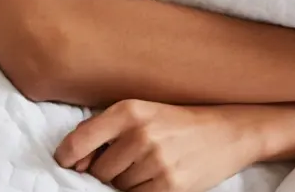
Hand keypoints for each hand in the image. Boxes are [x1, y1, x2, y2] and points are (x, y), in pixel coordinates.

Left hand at [53, 100, 259, 191]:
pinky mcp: (170, 185)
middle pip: (98, 170)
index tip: (69, 163)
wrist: (227, 131)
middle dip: (107, 171)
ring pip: (117, 187)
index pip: (78, 142)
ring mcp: (156, 161)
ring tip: (149, 166)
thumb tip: (71, 159)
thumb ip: (101, 129)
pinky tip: (156, 178)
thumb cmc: (177, 121)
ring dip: (126, 183)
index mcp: (128, 110)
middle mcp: (140, 133)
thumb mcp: (140, 112)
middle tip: (131, 160)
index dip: (67, 157)